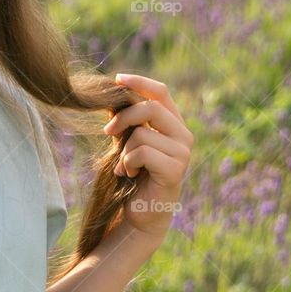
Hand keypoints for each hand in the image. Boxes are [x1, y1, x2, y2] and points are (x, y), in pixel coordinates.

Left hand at [103, 72, 192, 239]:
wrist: (141, 212)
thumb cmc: (133, 176)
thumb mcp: (126, 142)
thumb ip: (125, 120)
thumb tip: (110, 94)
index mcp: (174, 124)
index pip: (161, 92)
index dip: (139, 82)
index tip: (116, 79)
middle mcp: (183, 135)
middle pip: (151, 107)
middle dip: (123, 117)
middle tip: (107, 131)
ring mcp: (183, 153)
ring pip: (142, 133)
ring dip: (124, 151)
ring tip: (125, 167)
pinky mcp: (175, 169)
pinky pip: (142, 152)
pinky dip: (128, 164)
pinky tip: (129, 175)